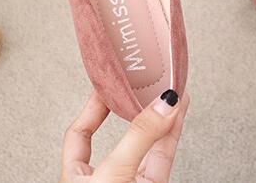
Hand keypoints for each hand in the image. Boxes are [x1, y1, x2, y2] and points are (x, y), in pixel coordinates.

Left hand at [60, 90, 188, 182]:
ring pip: (148, 144)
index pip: (80, 134)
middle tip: (147, 82)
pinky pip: (164, 156)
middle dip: (135, 109)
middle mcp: (105, 181)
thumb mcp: (113, 175)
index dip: (93, 108)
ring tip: (172, 89)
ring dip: (161, 116)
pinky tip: (178, 113)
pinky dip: (173, 133)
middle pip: (120, 135)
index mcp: (77, 178)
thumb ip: (138, 138)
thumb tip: (162, 103)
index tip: (109, 84)